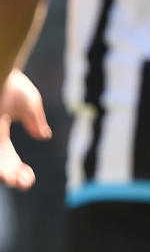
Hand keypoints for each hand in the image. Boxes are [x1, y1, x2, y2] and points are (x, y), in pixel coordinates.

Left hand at [0, 69, 51, 189]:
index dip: (18, 171)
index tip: (29, 179)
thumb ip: (35, 120)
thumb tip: (44, 136)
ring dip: (2, 173)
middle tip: (24, 184)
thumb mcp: (29, 102)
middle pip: (0, 164)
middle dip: (12, 176)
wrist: (1, 66)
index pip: (8, 159)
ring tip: (12, 179)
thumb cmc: (12, 83)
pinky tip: (4, 171)